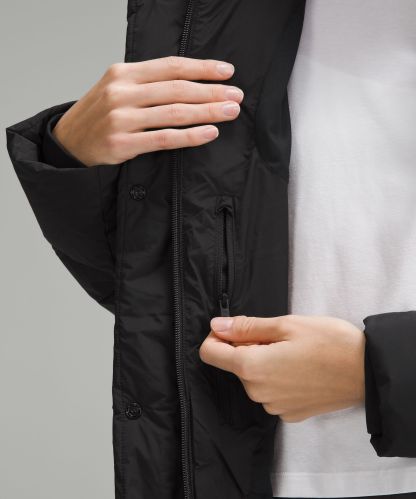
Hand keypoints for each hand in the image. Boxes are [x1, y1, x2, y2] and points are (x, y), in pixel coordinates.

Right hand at [53, 56, 242, 166]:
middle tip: (236, 96)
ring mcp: (121, 118)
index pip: (171, 66)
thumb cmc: (99, 116)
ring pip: (174, 112)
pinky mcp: (123, 143)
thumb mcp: (117, 88)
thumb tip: (190, 84)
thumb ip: (148, 83)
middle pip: (178, 89)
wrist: (69, 143)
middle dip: (212, 92)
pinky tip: (209, 133)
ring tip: (230, 112)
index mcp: (123, 73)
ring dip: (207, 112)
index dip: (202, 68)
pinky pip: (165, 139)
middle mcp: (122, 92)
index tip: (227, 72)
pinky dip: (190, 136)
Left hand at [199, 314, 364, 421]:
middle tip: (280, 338)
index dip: (218, 336)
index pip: (210, 354)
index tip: (236, 328)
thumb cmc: (329, 343)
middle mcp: (257, 392)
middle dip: (249, 347)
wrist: (367, 372)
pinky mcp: (289, 413)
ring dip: (264, 362)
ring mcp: (273, 406)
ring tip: (294, 353)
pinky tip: (301, 369)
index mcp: (252, 367)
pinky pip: (270, 392)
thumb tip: (216, 326)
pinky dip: (278, 378)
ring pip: (253, 377)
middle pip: (235, 364)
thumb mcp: (286, 325)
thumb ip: (246, 327)